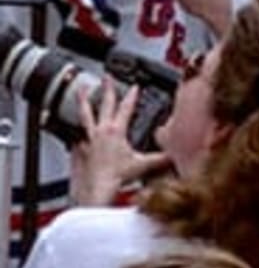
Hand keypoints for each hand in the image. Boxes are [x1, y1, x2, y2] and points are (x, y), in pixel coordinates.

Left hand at [69, 78, 170, 207]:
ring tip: (82, 90)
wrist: (95, 190)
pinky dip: (76, 130)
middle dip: (107, 88)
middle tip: (107, 77)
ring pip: (84, 114)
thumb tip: (174, 155)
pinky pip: (76, 135)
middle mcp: (100, 131)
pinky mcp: (77, 149)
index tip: (135, 86)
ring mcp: (87, 139)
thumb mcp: (142, 165)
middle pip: (104, 103)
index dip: (132, 95)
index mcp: (116, 130)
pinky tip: (76, 128)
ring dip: (84, 101)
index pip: (127, 107)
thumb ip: (160, 159)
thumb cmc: (114, 178)